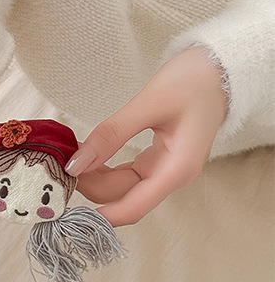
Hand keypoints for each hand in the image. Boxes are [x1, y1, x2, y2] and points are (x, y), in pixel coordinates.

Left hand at [65, 47, 228, 224]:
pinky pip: (128, 172)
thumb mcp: (148, 104)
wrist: (219, 67)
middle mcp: (173, 175)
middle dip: (92, 187)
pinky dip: (107, 167)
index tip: (69, 207)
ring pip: (124, 186)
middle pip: (125, 196)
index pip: (134, 208)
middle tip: (62, 164)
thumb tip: (76, 163)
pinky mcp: (159, 158)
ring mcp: (166, 168)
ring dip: (97, 178)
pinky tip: (89, 156)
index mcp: (177, 170)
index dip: (101, 215)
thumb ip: (111, 134)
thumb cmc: (193, 81)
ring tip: (72, 158)